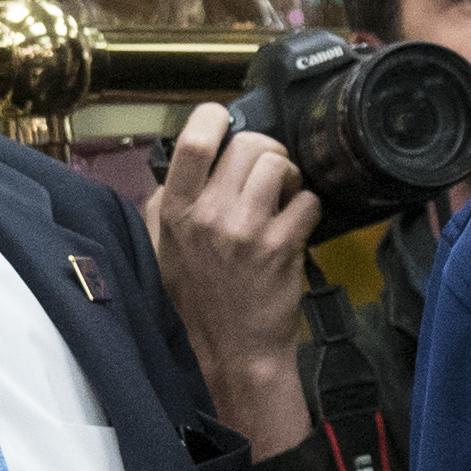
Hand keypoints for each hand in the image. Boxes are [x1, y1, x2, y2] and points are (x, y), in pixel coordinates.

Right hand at [148, 107, 319, 444]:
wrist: (232, 352)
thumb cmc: (199, 301)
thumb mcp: (163, 251)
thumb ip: (165, 205)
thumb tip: (182, 164)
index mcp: (175, 212)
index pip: (193, 142)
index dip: (214, 118)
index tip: (224, 122)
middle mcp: (209, 216)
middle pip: (249, 144)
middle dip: (266, 150)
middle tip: (267, 173)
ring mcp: (246, 231)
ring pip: (281, 164)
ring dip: (289, 176)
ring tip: (282, 197)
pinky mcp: (280, 246)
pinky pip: (307, 200)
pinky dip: (307, 207)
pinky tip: (294, 226)